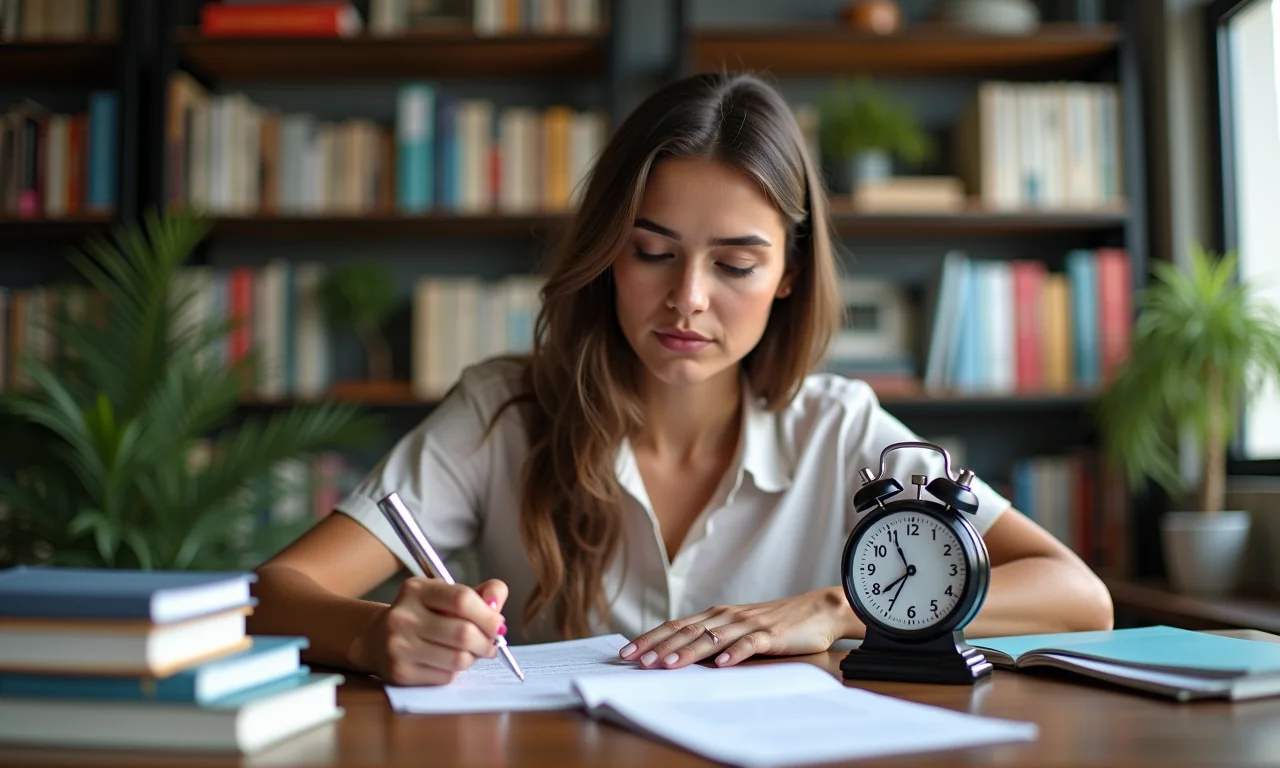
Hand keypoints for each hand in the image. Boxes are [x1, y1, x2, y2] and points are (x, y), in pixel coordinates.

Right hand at [360, 577, 507, 685]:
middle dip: (487, 641)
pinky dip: (456, 671)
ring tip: (470, 651)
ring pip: (458, 658)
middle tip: (491, 643)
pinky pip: (446, 676)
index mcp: (416, 590)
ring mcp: (399, 646)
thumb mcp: (445, 595)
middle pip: (463, 633)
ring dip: (473, 658)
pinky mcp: (400, 673)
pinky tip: (448, 661)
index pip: (462, 599)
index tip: (498, 624)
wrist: (376, 638)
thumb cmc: (422, 614)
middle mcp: (403, 616)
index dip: (488, 615)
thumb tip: (497, 602)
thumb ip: (479, 594)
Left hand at [618, 588, 862, 669]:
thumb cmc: (776, 624)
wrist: (819, 610)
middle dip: (659, 647)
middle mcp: (727, 617)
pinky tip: (721, 665)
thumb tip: (679, 657)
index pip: (676, 626)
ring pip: (712, 638)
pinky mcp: (771, 634)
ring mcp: (748, 624)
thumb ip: (713, 639)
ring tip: (668, 665)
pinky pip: (750, 644)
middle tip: (635, 661)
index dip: (650, 639)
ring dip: (688, 652)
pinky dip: (734, 654)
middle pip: (687, 631)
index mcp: (716, 616)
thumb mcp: (738, 630)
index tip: (626, 653)